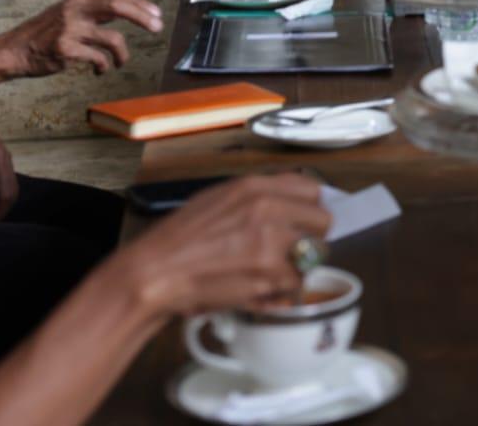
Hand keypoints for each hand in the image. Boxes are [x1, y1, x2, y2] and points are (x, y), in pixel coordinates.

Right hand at [0, 0, 162, 80]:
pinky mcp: (65, 50)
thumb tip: (127, 9)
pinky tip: (100, 69)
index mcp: (78, 0)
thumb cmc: (43, 34)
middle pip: (118, 6)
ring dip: (123, 55)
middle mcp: (75, 10)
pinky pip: (98, 58)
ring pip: (113, 40)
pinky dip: (104, 66)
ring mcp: (70, 30)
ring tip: (120, 62)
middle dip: (142, 17)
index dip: (140, 4)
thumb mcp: (67, 14)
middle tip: (157, 27)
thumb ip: (93, 11)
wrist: (12, 52)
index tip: (156, 13)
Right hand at [113, 174, 330, 318]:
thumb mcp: (220, 198)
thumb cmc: (179, 240)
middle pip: (323, 221)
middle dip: (311, 237)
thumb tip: (291, 202)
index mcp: (255, 187)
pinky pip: (296, 282)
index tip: (304, 220)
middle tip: (292, 249)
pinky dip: (282, 289)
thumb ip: (259, 197)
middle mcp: (268, 209)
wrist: (154, 273)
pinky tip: (260, 286)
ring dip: (297, 266)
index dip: (309, 209)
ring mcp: (272, 241)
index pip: (313, 190)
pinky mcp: (270, 273)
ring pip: (314, 254)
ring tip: (271, 270)